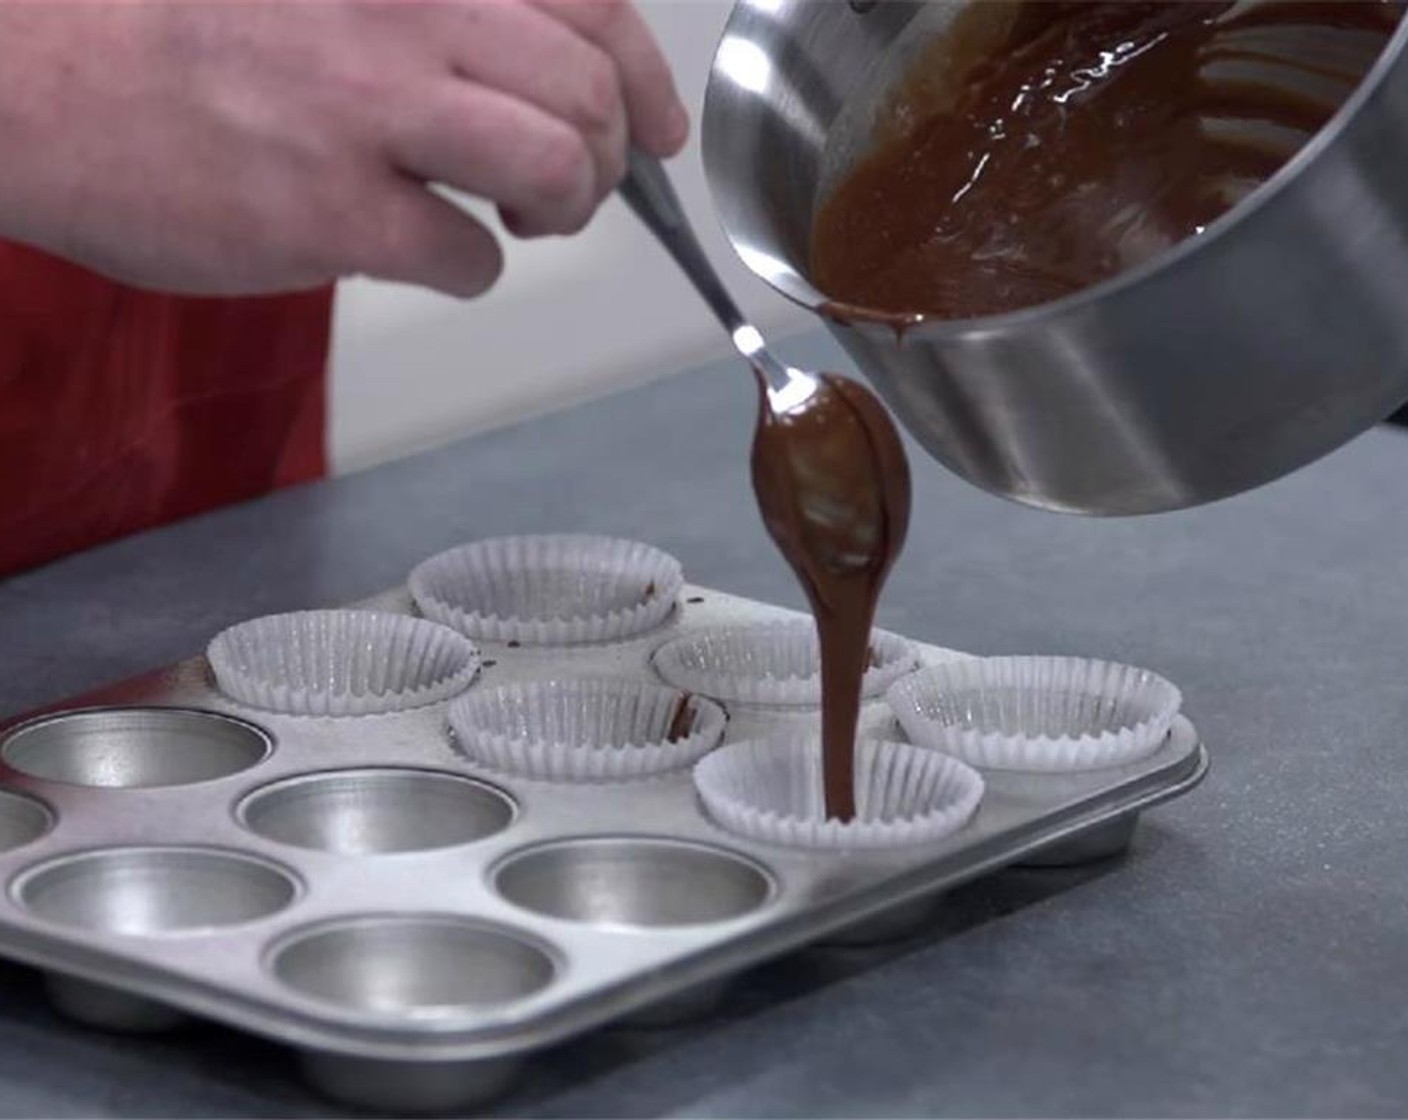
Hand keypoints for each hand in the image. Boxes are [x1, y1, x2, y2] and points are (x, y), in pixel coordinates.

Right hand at [0, 0, 687, 296]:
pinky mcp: (333, 208)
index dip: (646, 80)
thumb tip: (535, 67)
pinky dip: (471, 271)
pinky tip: (426, 254)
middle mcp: (406, 13)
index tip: (657, 128)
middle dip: (610, 162)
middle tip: (571, 189)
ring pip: (558, 166)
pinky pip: (471, 260)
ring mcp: (370, 110)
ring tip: (519, 221)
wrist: (35, 77)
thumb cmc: (173, 32)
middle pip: (591, 96)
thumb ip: (432, 12)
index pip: (591, 4)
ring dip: (563, 214)